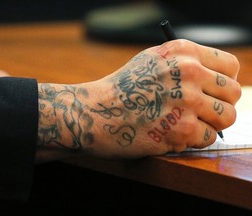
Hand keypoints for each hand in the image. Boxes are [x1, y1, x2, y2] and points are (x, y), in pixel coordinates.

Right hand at [37, 39, 240, 159]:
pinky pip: (207, 138)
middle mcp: (189, 73)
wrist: (95, 112)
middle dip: (219, 105)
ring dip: (209, 124)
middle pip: (233, 93)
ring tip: (187, 124)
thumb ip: (184, 65)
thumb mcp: (151, 61)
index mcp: (183, 52)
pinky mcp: (182, 129)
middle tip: (200, 113)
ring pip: (226, 118)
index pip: (230, 66)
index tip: (213, 93)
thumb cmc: (120, 89)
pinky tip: (172, 134)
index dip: (224, 82)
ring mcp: (187, 101)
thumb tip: (213, 79)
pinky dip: (192, 140)